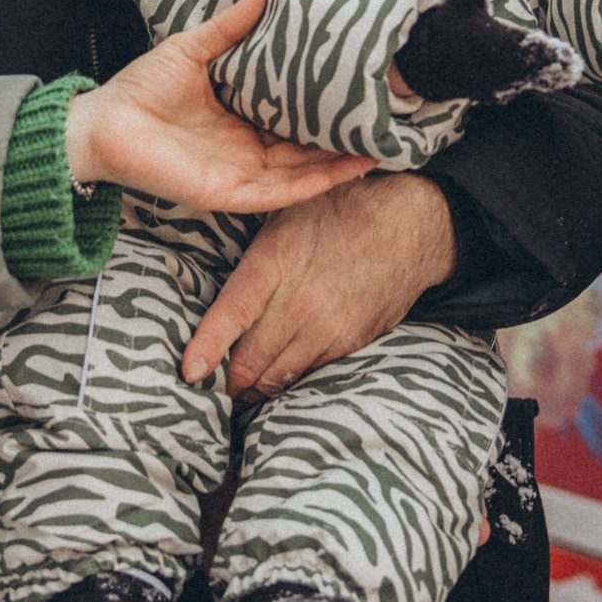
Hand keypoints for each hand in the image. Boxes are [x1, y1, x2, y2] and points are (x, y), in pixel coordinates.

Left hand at [66, 0, 374, 211]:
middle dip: (345, 138)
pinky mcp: (229, 193)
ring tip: (382, 146)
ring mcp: (241, 174)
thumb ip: (228, 27)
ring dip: (340, 164)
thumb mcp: (192, 49)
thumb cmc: (142, 88)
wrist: (103, 124)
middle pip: (308, 148)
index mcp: (242, 118)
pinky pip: (279, 193)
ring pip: (303, 173)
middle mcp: (247, 149)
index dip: (327, 108)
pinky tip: (344, 171)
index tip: (363, 91)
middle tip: (387, 120)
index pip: (295, 117)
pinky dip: (313, 184)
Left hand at [180, 173, 454, 397]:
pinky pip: (306, 373)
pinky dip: (285, 379)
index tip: (189, 372)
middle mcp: (300, 300)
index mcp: (276, 260)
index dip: (207, 347)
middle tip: (207, 386)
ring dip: (252, 387)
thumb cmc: (339, 210)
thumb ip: (251, 253)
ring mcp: (328, 326)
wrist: (412, 224)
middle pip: (250, 360)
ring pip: (276, 375)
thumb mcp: (286, 214)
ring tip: (235, 390)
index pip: (233, 314)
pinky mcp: (350, 342)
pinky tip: (272, 376)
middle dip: (225, 380)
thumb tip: (204, 279)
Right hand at [395, 0, 581, 103]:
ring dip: (545, 79)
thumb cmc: (451, 25)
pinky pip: (515, 90)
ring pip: (524, 81)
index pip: (521, 47)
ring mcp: (492, 83)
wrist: (427, 62)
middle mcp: (491, 65)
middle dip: (548, 67)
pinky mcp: (493, 94)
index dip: (542, 51)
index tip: (563, 52)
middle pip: (526, 67)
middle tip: (573, 67)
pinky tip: (552, 82)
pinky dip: (532, 86)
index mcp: (488, 39)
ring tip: (570, 75)